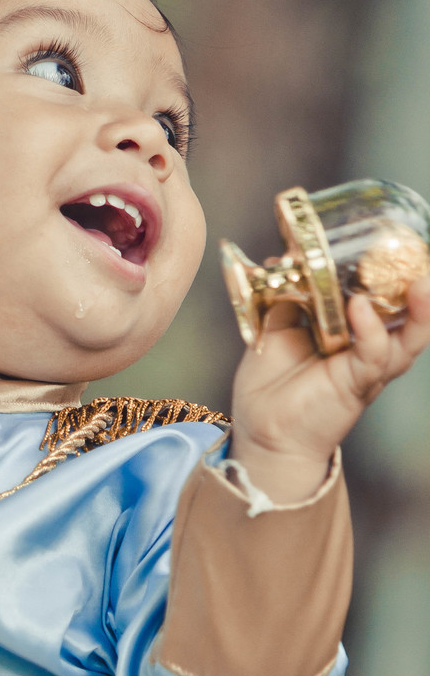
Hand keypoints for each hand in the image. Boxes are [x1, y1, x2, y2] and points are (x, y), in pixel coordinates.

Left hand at [229, 276, 429, 503]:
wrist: (262, 434)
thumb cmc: (271, 388)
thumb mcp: (273, 331)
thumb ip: (286, 297)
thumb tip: (285, 260)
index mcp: (353, 330)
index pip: (385, 296)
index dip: (396, 272)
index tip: (399, 241)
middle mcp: (368, 347)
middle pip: (411, 316)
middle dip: (424, 289)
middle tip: (424, 257)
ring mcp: (367, 367)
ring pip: (409, 337)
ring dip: (420, 310)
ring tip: (423, 282)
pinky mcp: (357, 385)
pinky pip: (374, 355)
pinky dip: (371, 331)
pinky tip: (360, 309)